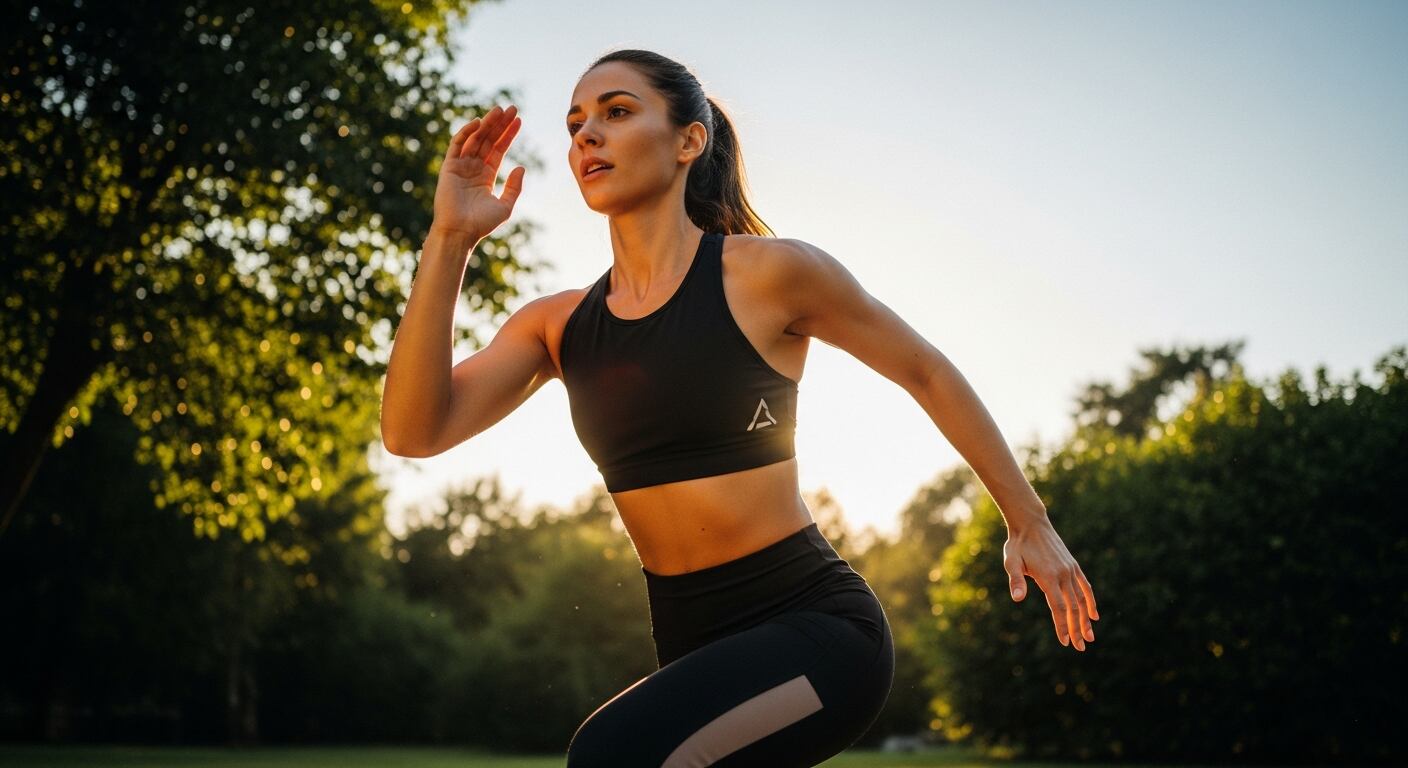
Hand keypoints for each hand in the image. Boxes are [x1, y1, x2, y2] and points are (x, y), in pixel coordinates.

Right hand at [432, 103, 524, 238]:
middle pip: (488, 140)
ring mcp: (461, 166)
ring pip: (475, 138)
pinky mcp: (449, 167)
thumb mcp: (505, 206)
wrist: (460, 232)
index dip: (508, 134)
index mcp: (486, 175)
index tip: (519, 120)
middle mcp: (473, 168)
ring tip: (499, 110)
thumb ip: (514, 187)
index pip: (499, 149)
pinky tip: (478, 123)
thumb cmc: (481, 224)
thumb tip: (521, 167)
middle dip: (500, 124)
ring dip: (487, 123)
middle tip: (512, 108)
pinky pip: (457, 145)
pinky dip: (466, 133)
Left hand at [1003, 514, 1098, 650]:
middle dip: (1076, 629)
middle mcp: (1063, 575)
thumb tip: (1017, 598)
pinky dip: (1091, 601)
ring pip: (1081, 600)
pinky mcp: (1073, 566)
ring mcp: (1071, 570)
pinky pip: (1086, 587)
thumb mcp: (1011, 561)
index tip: (1065, 642)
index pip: (1058, 607)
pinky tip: (1094, 616)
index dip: (1062, 626)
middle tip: (1080, 648)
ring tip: (1090, 638)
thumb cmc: (1018, 545)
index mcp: (1048, 577)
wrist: (1031, 524)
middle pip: (1072, 607)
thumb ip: (1016, 580)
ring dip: (1085, 620)